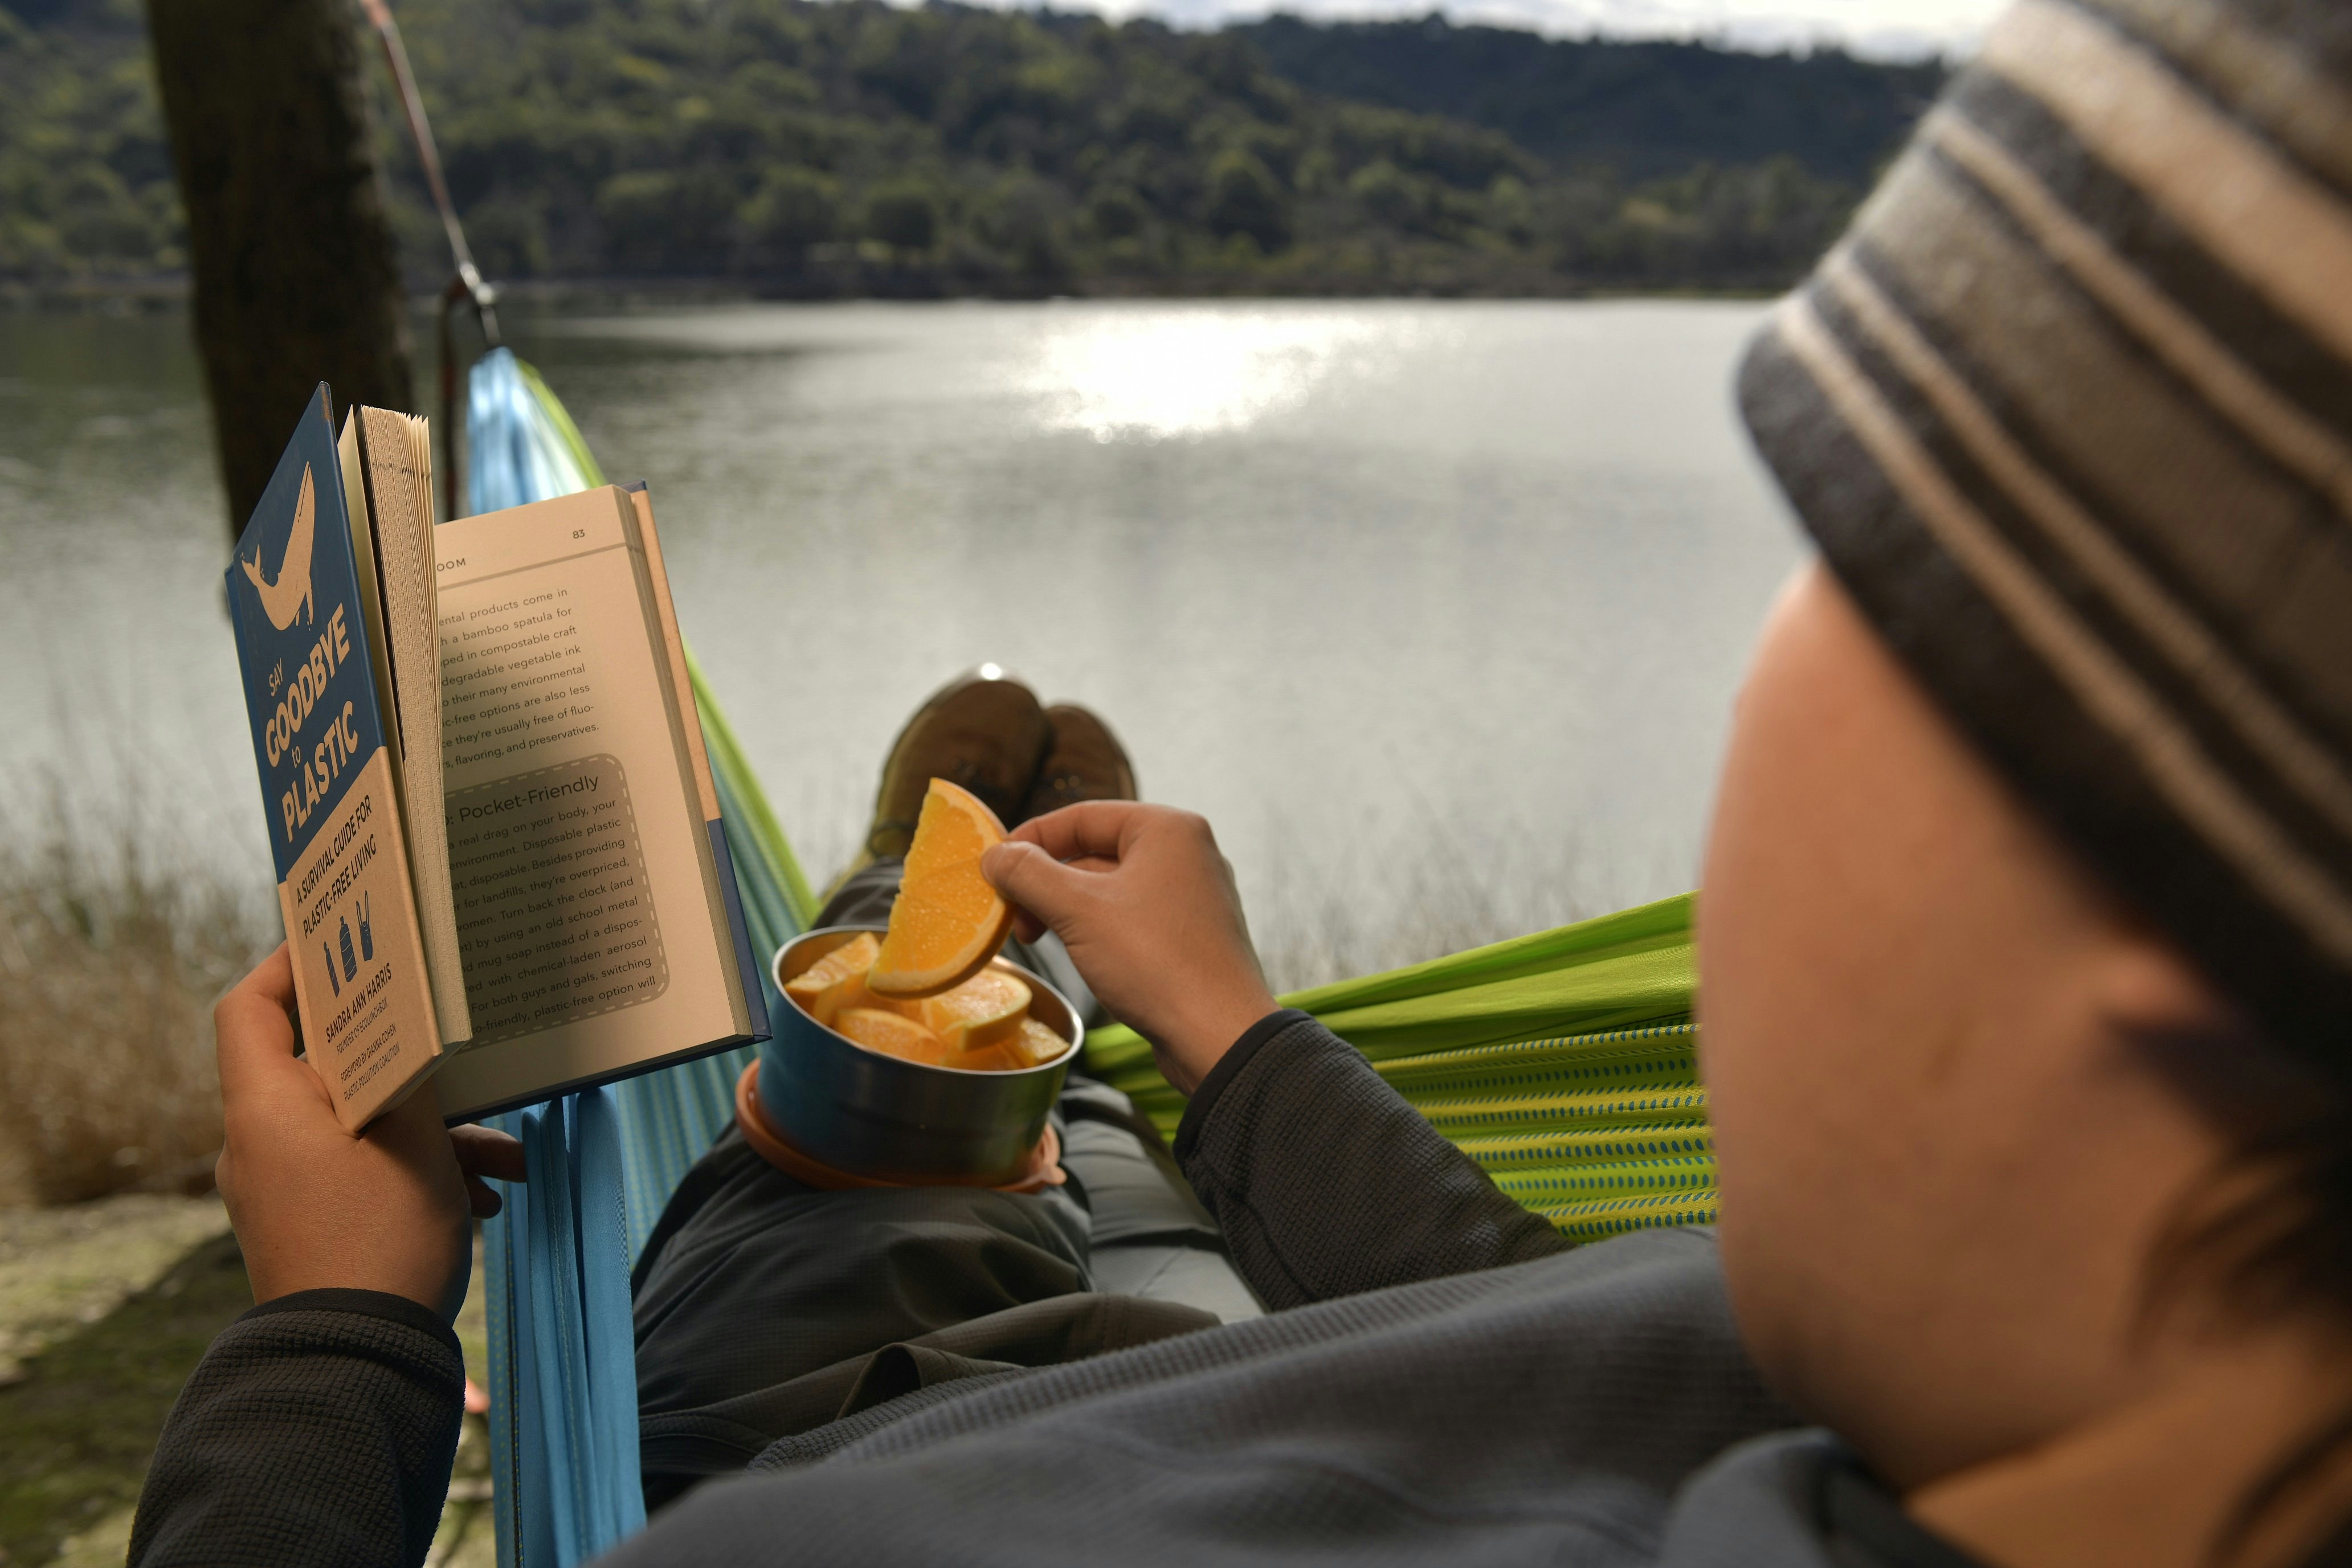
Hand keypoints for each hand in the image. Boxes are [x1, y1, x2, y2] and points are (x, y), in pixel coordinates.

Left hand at [213, 945, 525, 1320]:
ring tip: (506, 1154)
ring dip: (432, 1128)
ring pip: (358, 1123)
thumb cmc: (381, 1239)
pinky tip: (488, 1196)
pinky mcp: (311, 1224)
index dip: (291, 965)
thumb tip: (414, 1034)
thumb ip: (411, 1074)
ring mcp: (283, 1188)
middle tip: (455, 1038)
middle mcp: (260, 1143)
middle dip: (407, 1061)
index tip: (348, 942)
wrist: (358, 1361)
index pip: (249, 1008)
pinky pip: (362, 1171)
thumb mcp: (415, 1140)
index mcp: (265, 1108)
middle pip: (322, 1065)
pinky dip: (418, 1171)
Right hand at [982, 803, 1278, 1094]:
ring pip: (1110, 888)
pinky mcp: (1189, 935)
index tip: (994, 869)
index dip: (1030, 840)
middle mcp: (1186, 853)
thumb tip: (995, 855)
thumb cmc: (1157, 964)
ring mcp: (1191, 895)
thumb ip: (1030, 875)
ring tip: (1036, 938)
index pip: (1082, 816)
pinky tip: (1075, 955)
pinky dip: (1095, 929)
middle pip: (1094, 851)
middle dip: (1046, 882)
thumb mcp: (1080, 911)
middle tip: (1012, 916)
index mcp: (1167, 829)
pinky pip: (1130, 917)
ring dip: (1066, 908)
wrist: (1219, 1037)